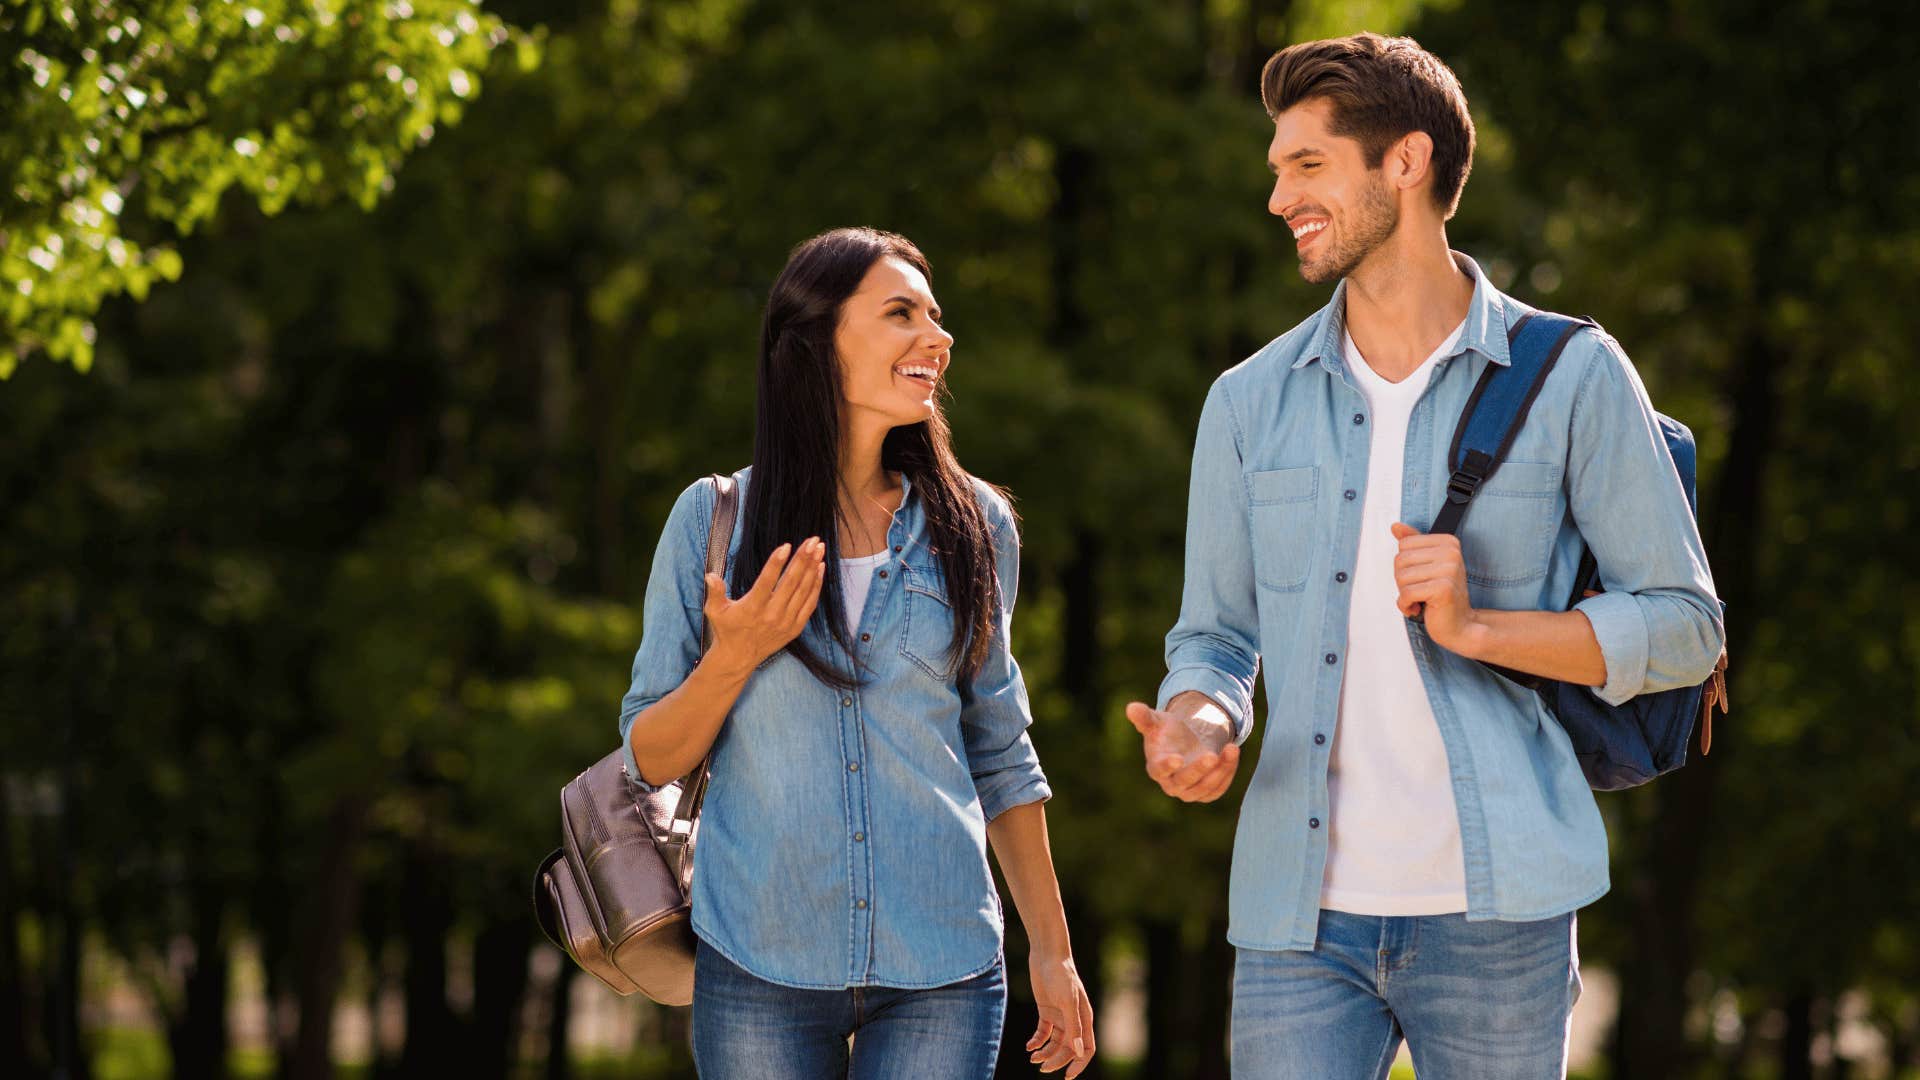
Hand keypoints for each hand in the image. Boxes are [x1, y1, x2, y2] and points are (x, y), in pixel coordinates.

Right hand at [702, 539, 824, 671]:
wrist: (739, 657)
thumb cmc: (726, 629)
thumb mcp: (715, 611)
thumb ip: (715, 592)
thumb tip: (710, 575)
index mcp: (752, 608)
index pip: (767, 582)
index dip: (777, 563)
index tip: (786, 546)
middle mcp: (771, 615)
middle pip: (791, 582)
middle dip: (803, 559)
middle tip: (813, 540)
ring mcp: (786, 622)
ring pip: (803, 590)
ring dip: (812, 567)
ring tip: (819, 548)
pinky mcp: (795, 627)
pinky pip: (810, 603)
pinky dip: (816, 585)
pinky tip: (820, 568)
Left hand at [1025, 948, 1094, 1076]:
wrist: (1046, 954)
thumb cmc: (1061, 975)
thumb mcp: (1067, 1001)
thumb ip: (1073, 1027)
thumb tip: (1077, 1052)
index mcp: (1084, 1019)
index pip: (1086, 1049)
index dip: (1079, 1064)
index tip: (1067, 1076)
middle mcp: (1074, 1020)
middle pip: (1068, 1049)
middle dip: (1056, 1060)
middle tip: (1041, 1067)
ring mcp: (1060, 1016)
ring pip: (1055, 1043)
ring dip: (1045, 1053)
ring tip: (1033, 1057)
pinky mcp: (1046, 1011)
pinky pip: (1043, 1033)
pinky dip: (1036, 1041)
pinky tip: (1029, 1046)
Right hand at [1124, 695, 1238, 801]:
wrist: (1186, 741)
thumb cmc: (1167, 731)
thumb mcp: (1156, 720)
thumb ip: (1144, 716)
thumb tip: (1131, 708)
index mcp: (1156, 766)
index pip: (1159, 770)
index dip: (1167, 765)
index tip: (1178, 758)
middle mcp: (1171, 783)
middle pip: (1184, 782)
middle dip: (1199, 769)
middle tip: (1212, 755)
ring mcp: (1190, 791)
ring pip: (1205, 787)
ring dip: (1220, 770)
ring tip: (1231, 748)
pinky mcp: (1206, 793)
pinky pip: (1218, 788)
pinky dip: (1227, 771)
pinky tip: (1232, 753)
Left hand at [1391, 522, 1478, 653]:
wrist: (1459, 625)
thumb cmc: (1442, 596)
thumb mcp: (1427, 565)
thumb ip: (1413, 544)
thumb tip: (1395, 526)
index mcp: (1448, 542)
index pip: (1404, 544)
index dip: (1405, 565)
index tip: (1420, 577)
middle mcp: (1451, 553)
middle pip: (1400, 560)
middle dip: (1402, 580)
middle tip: (1420, 591)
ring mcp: (1449, 570)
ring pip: (1401, 577)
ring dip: (1404, 594)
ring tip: (1421, 599)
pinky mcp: (1443, 588)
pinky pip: (1406, 593)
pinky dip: (1405, 605)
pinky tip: (1418, 608)